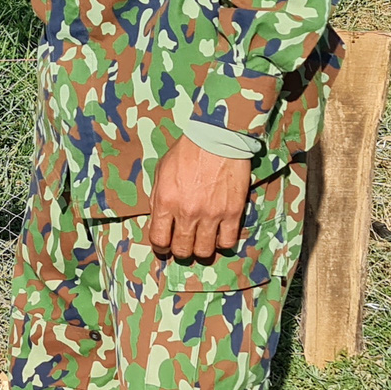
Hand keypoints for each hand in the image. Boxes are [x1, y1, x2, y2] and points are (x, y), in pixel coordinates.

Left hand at [144, 137, 251, 260]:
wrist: (217, 138)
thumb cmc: (187, 152)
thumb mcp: (161, 172)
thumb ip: (158, 198)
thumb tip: (158, 220)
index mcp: (166, 201)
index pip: (159, 240)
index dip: (160, 248)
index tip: (164, 247)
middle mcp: (187, 212)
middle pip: (182, 250)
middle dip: (180, 251)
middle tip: (183, 245)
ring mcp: (211, 214)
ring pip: (204, 251)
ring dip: (201, 250)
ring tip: (201, 242)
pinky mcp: (232, 212)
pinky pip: (227, 242)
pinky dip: (222, 243)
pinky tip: (219, 236)